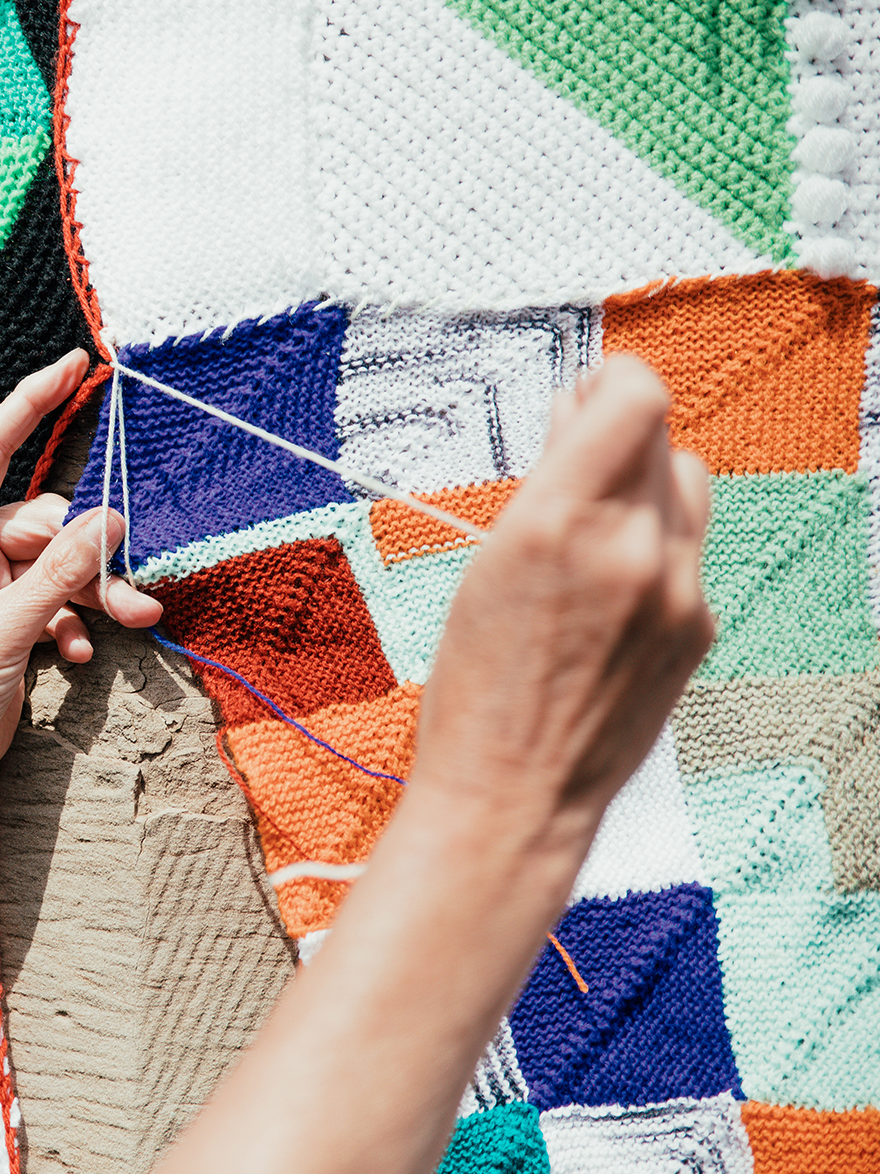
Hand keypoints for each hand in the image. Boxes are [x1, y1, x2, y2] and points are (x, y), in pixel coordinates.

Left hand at [0, 349, 162, 785]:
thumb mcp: (6, 628)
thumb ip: (60, 572)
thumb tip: (109, 520)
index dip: (32, 399)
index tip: (75, 363)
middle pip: (43, 516)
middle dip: (91, 552)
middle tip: (132, 590)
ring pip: (58, 561)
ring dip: (94, 592)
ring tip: (136, 619)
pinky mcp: (4, 614)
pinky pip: (54, 596)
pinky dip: (73, 621)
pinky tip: (77, 655)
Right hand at [413, 354, 714, 837]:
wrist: (515, 795)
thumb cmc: (474, 688)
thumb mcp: (485, 566)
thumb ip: (546, 485)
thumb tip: (577, 418)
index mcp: (561, 524)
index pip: (635, 398)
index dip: (613, 379)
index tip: (586, 390)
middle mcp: (635, 550)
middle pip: (661, 436)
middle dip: (620, 430)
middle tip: (576, 449)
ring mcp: (679, 593)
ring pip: (686, 487)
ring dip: (646, 482)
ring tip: (594, 518)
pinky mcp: (699, 630)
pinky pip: (690, 551)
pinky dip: (655, 546)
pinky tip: (606, 586)